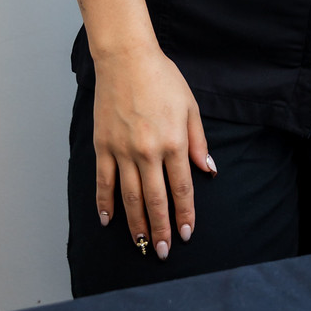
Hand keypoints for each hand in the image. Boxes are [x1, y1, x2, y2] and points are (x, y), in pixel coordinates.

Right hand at [93, 44, 214, 258]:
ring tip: (142, 245)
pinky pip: (104, 182)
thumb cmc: (163, 79)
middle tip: (163, 251)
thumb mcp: (191, 107)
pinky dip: (105, 204)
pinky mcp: (102, 147)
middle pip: (154, 199)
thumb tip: (208, 171)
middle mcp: (147, 151)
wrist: (126, 59)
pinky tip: (108, 221)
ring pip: (129, 197)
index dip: (185, 214)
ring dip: (136, 224)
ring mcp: (122, 151)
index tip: (186, 234)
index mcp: (173, 142)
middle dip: (160, 228)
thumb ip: (199, 142)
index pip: (181, 188)